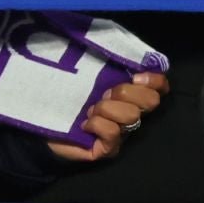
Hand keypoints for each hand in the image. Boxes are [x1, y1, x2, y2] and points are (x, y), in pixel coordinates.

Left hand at [48, 72, 169, 162]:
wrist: (44, 120)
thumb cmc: (68, 95)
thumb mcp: (89, 75)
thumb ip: (108, 65)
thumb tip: (122, 53)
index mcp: (130, 94)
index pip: (159, 87)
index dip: (154, 81)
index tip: (135, 76)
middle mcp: (131, 114)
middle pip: (150, 101)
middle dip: (126, 92)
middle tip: (105, 94)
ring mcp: (122, 134)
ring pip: (130, 115)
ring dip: (106, 108)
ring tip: (90, 111)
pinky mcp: (108, 149)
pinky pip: (112, 132)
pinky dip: (96, 124)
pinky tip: (84, 124)